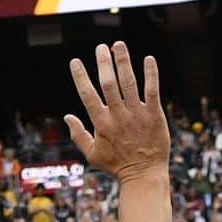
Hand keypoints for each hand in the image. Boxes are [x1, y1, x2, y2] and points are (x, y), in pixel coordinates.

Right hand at [64, 42, 168, 182]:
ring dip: (123, 62)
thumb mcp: (93, 155)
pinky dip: (151, 74)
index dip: (80, 77)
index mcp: (102, 124)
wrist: (144, 176)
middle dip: (103, 63)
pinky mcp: (154, 116)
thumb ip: (78, 135)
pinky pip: (152, 91)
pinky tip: (149, 59)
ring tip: (118, 45)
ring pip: (129, 83)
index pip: (88, 95)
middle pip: (108, 84)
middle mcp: (118, 116)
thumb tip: (67, 116)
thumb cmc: (117, 166)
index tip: (75, 61)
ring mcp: (137, 115)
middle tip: (100, 47)